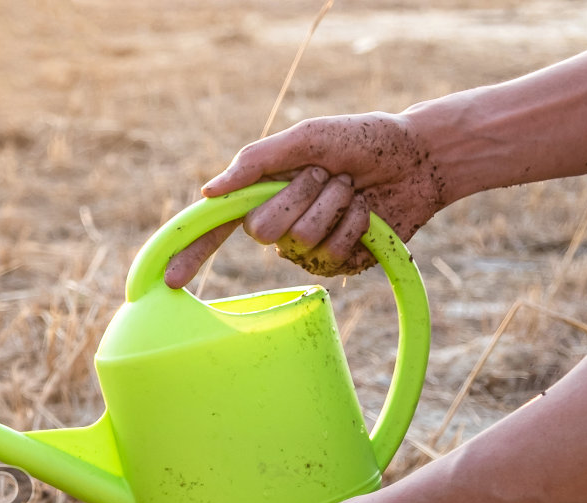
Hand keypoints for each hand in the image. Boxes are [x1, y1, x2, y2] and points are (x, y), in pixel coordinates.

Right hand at [163, 112, 451, 287]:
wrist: (420, 158)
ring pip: (300, 242)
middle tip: (328, 175)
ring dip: (333, 206)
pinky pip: (331, 256)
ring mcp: (308, 248)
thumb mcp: (307, 137)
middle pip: (263, 230)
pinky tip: (367, 214)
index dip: (190, 253)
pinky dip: (353, 227)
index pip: (216, 228)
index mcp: (264, 193)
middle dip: (300, 195)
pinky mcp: (338, 264)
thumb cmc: (363, 139)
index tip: (166, 280)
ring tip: (353, 189)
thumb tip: (208, 193)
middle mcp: (280, 225)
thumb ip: (255, 161)